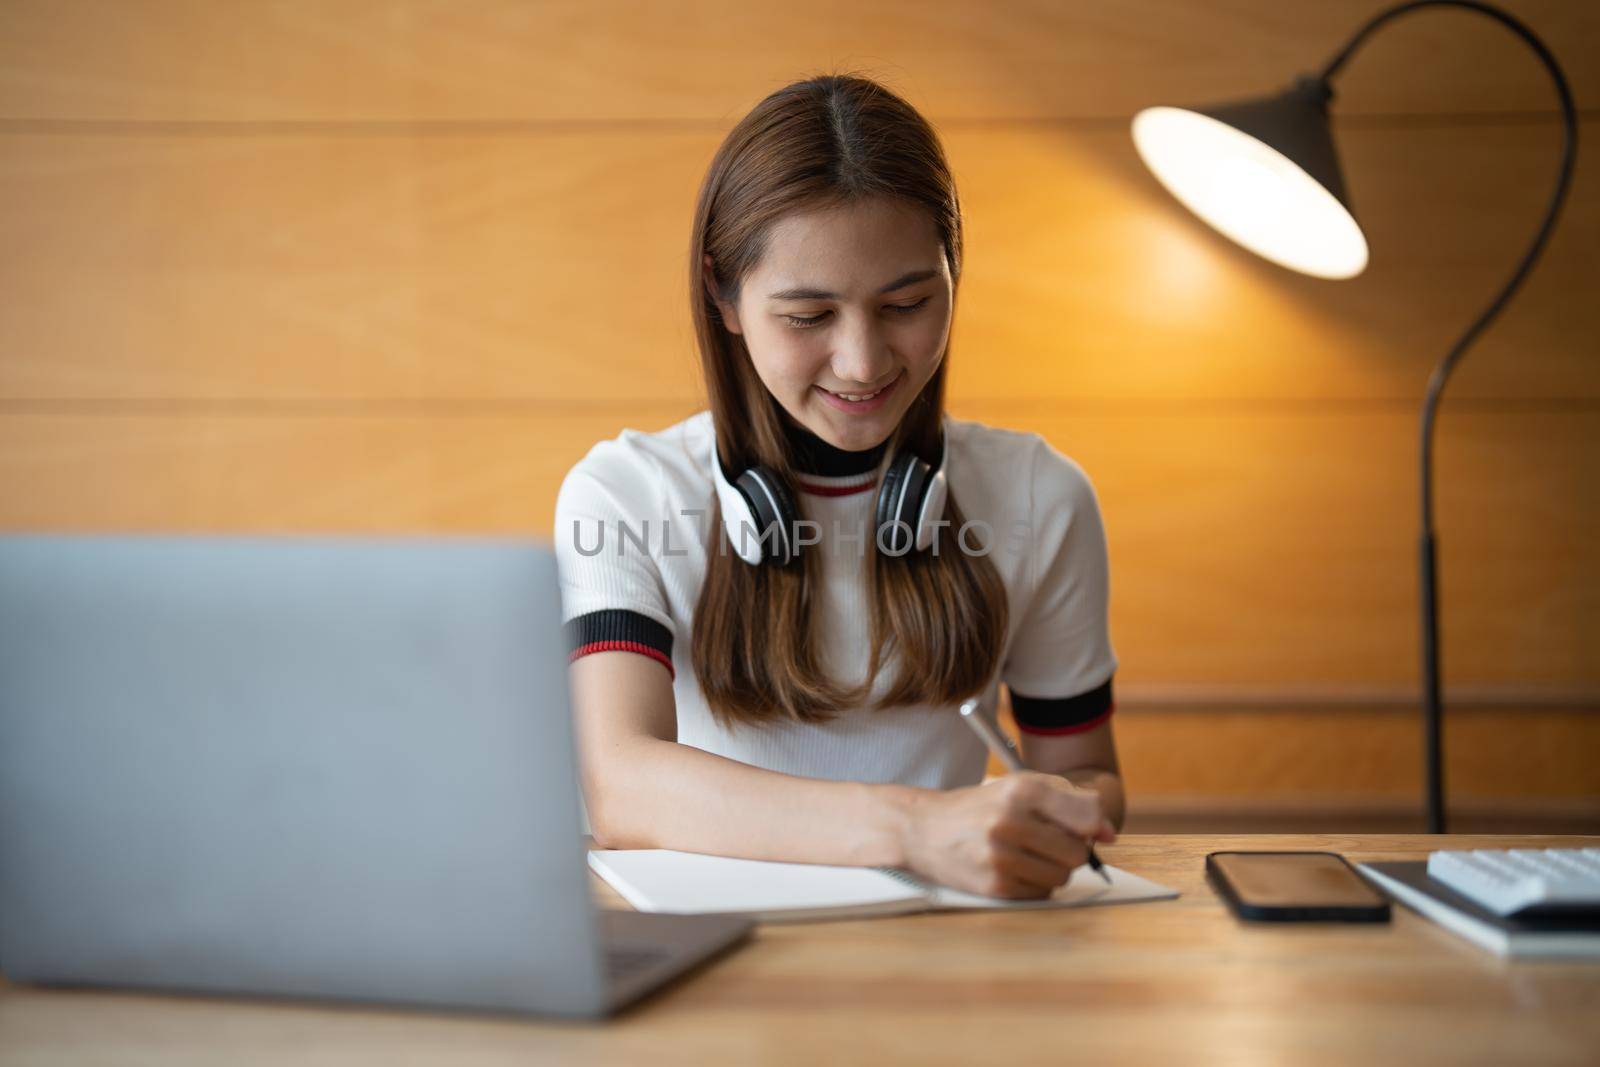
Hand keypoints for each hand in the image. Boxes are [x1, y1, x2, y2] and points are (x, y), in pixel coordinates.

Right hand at [898, 773, 1116, 898]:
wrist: (923, 829)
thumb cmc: (981, 807)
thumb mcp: (1019, 787)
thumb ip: (1070, 801)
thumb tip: (1109, 834)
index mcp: (1021, 790)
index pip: (1086, 816)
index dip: (1095, 827)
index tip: (1092, 831)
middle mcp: (1009, 821)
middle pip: (1077, 852)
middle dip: (1070, 850)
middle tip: (1049, 841)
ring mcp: (1000, 856)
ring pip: (1061, 876)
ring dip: (1052, 869)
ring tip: (1027, 854)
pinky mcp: (994, 886)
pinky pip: (1040, 893)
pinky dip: (1034, 883)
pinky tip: (1013, 868)